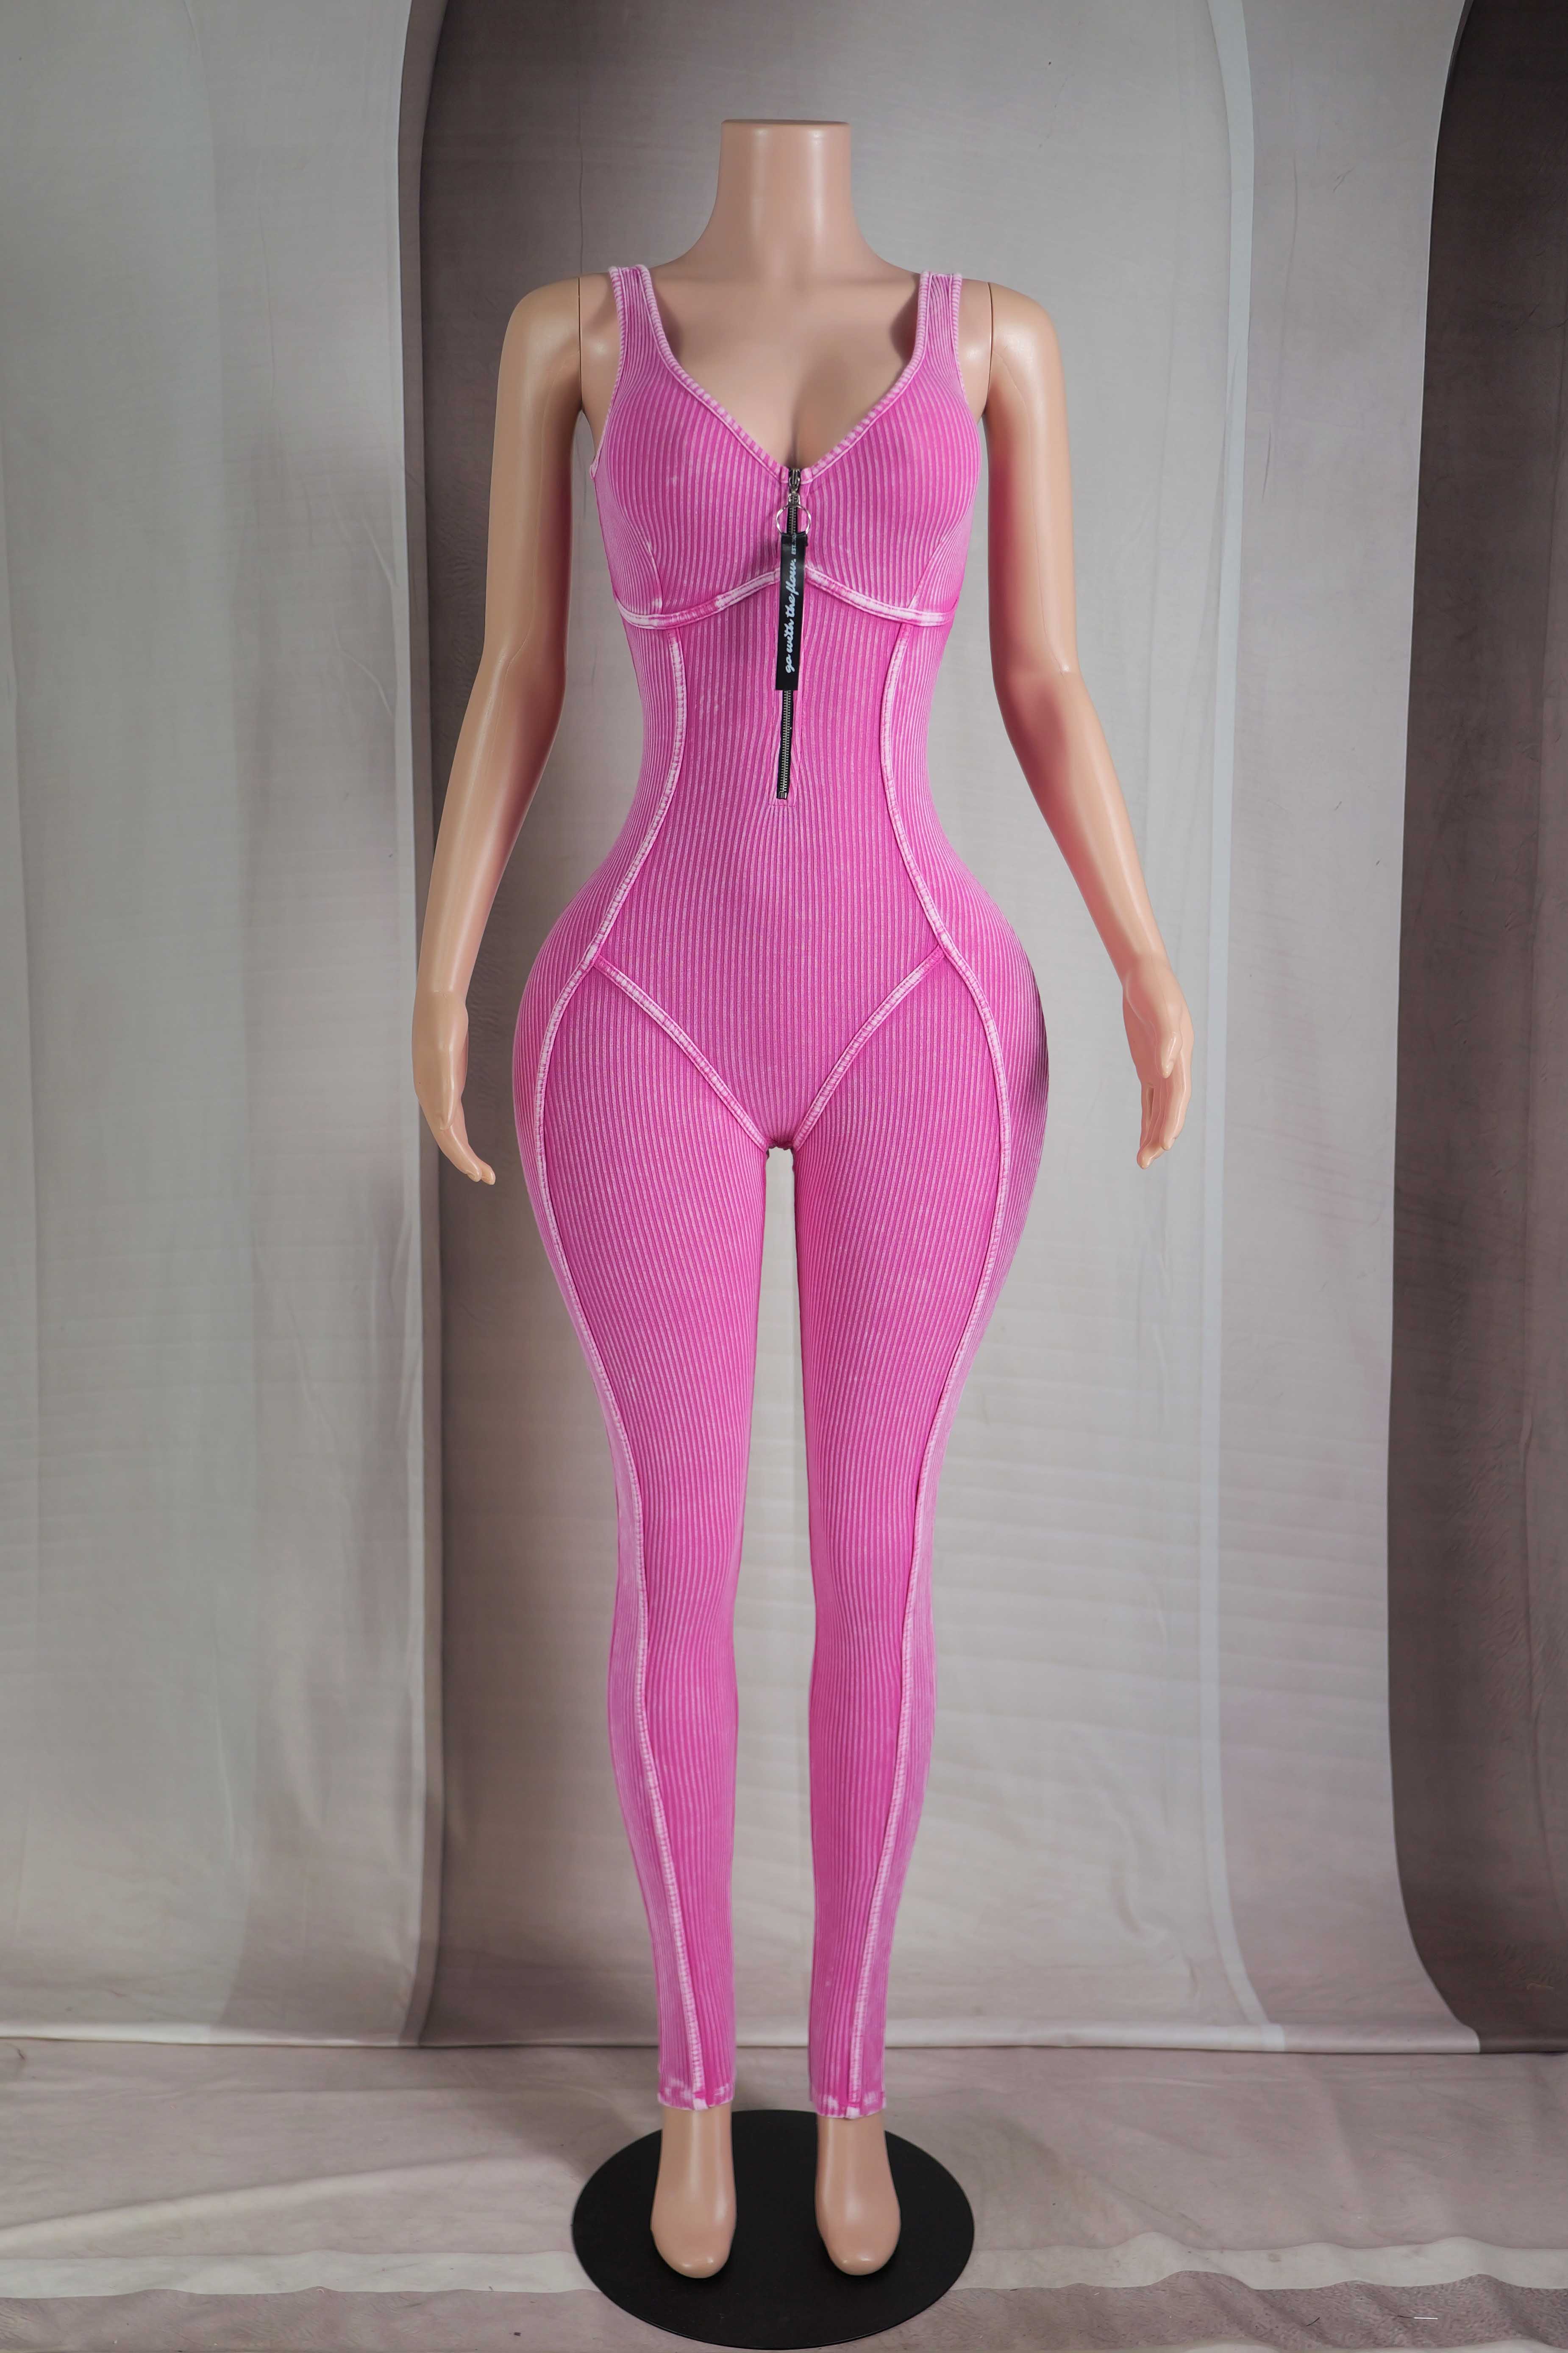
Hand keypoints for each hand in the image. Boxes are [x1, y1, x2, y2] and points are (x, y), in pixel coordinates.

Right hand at [412, 988, 494, 1183]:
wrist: (438, 998)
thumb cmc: (442, 1023)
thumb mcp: (446, 1053)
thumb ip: (444, 1087)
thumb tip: (444, 1120)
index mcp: (432, 1093)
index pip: (447, 1135)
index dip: (462, 1156)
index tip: (479, 1174)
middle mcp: (433, 1094)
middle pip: (448, 1136)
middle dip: (466, 1160)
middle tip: (488, 1178)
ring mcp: (439, 1087)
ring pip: (450, 1127)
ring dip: (464, 1149)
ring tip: (481, 1169)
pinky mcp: (448, 1078)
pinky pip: (452, 1113)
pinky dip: (461, 1131)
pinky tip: (466, 1138)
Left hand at [1121, 953, 1192, 1168]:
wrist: (1146, 975)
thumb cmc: (1154, 988)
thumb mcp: (1161, 1009)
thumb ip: (1167, 1039)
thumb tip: (1164, 1071)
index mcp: (1180, 1055)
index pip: (1178, 1094)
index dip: (1172, 1119)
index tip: (1165, 1143)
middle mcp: (1174, 1065)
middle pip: (1170, 1107)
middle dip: (1161, 1134)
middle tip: (1146, 1161)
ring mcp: (1162, 1067)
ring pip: (1159, 1108)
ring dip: (1153, 1133)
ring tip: (1142, 1160)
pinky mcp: (1148, 1065)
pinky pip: (1150, 1099)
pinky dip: (1148, 1118)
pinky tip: (1144, 1137)